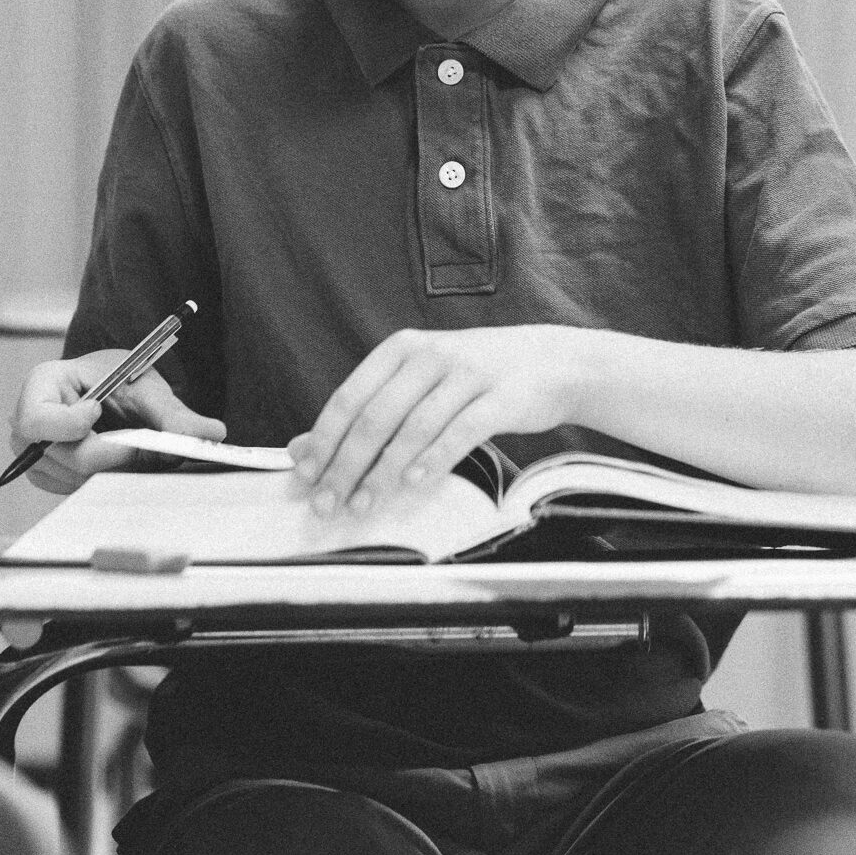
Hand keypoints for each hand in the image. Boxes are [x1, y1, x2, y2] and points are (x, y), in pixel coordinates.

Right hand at [9, 349, 226, 493]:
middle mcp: (28, 427)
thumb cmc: (121, 378)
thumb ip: (174, 413)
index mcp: (41, 386)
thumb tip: (213, 434)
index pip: (35, 420)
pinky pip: (83, 489)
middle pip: (66, 457)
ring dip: (119, 468)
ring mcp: (36, 457)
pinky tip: (129, 460)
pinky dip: (112, 477)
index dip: (68, 423)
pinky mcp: (53, 479)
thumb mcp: (146, 386)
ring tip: (144, 447)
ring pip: (79, 480)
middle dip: (116, 454)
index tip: (98, 411)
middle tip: (151, 445)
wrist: (115, 389)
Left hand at [287, 325, 577, 516]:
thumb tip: (302, 449)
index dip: (324, 439)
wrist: (552, 361)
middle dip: (346, 465)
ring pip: (413, 427)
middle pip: (376, 415)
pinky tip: (413, 484)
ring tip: (362, 506)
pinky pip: (460, 431)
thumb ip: (368, 409)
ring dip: (383, 473)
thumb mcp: (419, 381)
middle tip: (327, 504)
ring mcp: (468, 373)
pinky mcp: (501, 396)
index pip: (350, 396)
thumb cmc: (475, 378)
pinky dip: (433, 459)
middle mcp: (430, 355)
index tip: (305, 477)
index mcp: (402, 348)